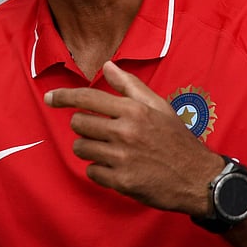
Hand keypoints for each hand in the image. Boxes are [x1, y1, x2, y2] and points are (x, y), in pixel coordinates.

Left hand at [44, 61, 223, 215]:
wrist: (198, 178)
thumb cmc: (176, 139)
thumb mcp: (158, 106)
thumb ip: (130, 85)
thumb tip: (107, 65)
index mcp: (133, 110)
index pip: (86, 98)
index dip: (63, 97)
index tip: (49, 98)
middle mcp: (125, 131)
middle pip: (78, 124)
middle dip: (84, 127)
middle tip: (101, 132)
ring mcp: (122, 158)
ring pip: (81, 148)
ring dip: (90, 149)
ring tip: (110, 150)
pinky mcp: (122, 181)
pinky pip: (92, 172)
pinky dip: (100, 170)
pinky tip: (116, 168)